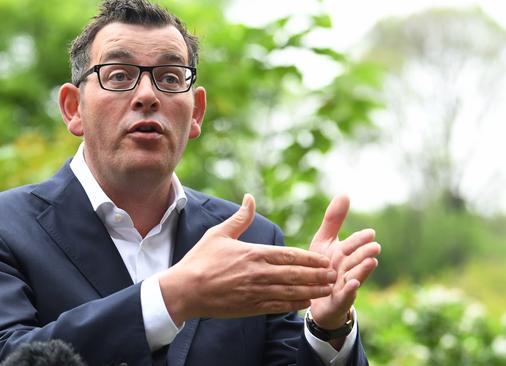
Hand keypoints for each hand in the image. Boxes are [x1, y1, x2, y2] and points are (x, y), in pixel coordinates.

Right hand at [159, 194, 336, 325]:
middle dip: (317, 275)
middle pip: (294, 274)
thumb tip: (250, 197)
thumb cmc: (200, 260)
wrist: (185, 290)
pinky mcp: (250, 308)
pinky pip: (277, 306)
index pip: (288, 255)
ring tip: (327, 289)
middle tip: (335, 274)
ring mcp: (255, 292)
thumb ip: (240, 218)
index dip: (309, 259)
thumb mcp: (218, 234)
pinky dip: (293, 304)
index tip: (324, 259)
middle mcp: (257, 273)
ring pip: (290, 291)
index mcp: (252, 253)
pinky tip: (305, 303)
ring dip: (311, 290)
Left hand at [308, 195, 380, 329]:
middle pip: (356, 260)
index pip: (352, 245)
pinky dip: (349, 291)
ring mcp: (344, 286)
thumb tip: (345, 193)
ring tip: (371, 262)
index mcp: (344, 254)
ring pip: (355, 277)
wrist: (314, 297)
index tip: (370, 233)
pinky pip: (344, 297)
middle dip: (364, 253)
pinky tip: (352, 284)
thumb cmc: (322, 267)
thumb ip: (334, 220)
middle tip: (375, 246)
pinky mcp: (337, 301)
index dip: (359, 239)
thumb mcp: (324, 241)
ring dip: (363, 270)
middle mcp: (347, 269)